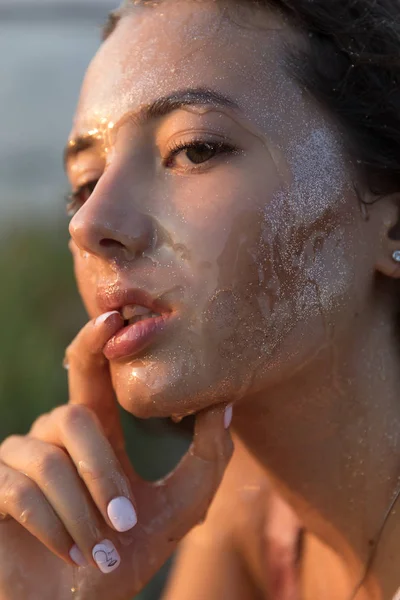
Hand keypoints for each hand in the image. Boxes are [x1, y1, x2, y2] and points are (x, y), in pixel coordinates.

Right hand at [0, 311, 232, 599]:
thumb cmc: (119, 559)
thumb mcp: (175, 512)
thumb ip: (205, 462)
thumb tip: (223, 404)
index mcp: (92, 434)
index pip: (90, 372)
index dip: (96, 340)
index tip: (114, 315)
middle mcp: (51, 437)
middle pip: (74, 417)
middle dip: (101, 473)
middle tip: (125, 524)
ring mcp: (16, 461)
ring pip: (47, 458)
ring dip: (80, 511)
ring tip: (97, 553)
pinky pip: (17, 490)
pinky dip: (51, 528)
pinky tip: (67, 556)